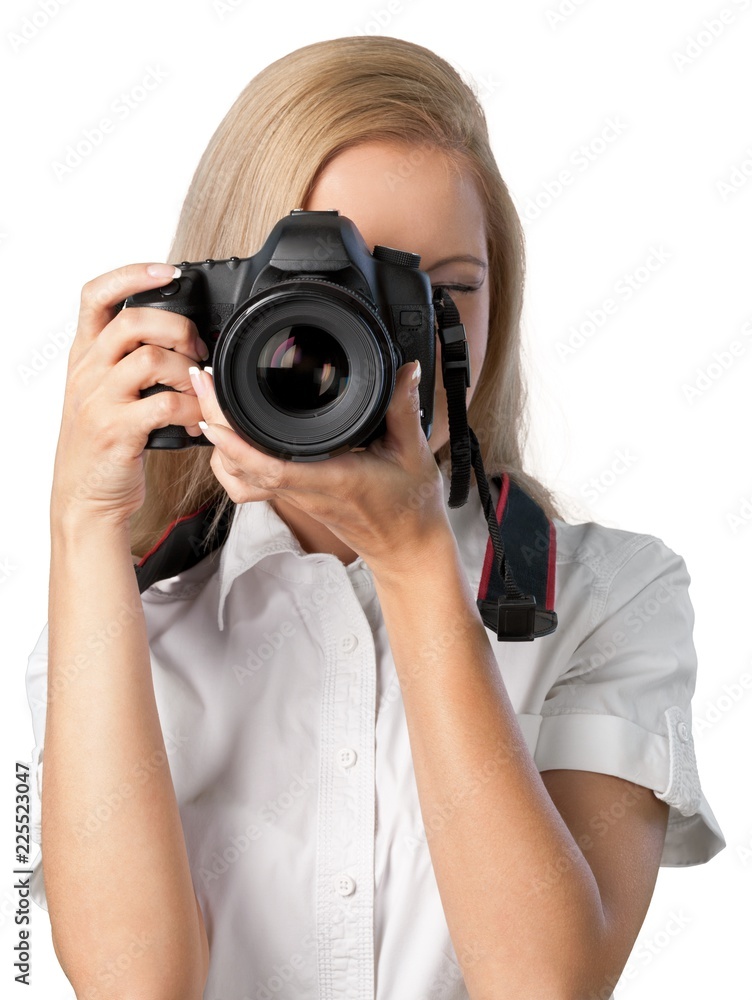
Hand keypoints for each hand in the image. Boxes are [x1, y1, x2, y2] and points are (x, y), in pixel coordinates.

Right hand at [51, 263, 208, 527]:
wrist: (86, 498)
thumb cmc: (105, 445)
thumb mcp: (106, 394)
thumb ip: (130, 362)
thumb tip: (182, 337)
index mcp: (84, 356)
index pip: (95, 295)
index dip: (132, 274)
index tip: (169, 271)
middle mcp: (87, 372)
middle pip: (133, 321)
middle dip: (177, 327)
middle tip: (196, 350)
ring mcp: (99, 401)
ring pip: (151, 359)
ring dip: (189, 372)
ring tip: (200, 390)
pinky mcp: (116, 431)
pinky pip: (164, 404)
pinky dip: (192, 409)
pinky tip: (199, 420)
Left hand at [190, 360, 453, 573]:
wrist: (406, 549)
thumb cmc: (411, 508)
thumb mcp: (414, 453)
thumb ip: (405, 407)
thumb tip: (405, 369)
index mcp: (334, 479)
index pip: (272, 465)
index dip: (236, 440)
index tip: (216, 406)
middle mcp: (307, 492)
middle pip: (243, 464)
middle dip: (216, 423)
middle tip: (204, 383)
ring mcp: (297, 498)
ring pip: (240, 477)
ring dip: (218, 443)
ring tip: (208, 402)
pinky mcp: (295, 499)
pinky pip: (251, 485)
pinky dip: (231, 462)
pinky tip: (227, 438)